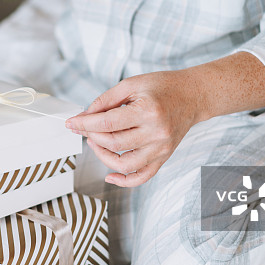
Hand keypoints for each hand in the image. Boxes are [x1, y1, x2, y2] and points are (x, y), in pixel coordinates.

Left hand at [65, 71, 204, 186]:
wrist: (193, 96)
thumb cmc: (163, 87)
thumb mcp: (132, 84)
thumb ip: (106, 100)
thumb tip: (85, 115)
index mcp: (148, 111)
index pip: (108, 122)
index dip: (84, 124)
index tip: (71, 123)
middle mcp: (156, 133)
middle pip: (114, 143)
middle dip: (91, 136)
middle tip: (83, 128)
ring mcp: (161, 148)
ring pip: (125, 164)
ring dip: (102, 156)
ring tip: (95, 142)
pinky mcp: (164, 157)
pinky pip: (142, 176)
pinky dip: (124, 180)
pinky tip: (109, 175)